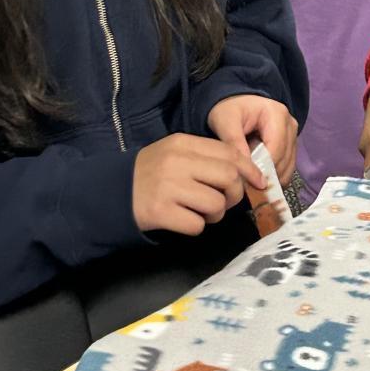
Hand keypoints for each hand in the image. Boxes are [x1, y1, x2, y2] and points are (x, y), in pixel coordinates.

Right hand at [132, 134, 266, 235]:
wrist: (111, 192)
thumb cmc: (151, 174)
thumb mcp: (176, 154)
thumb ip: (207, 158)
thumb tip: (247, 174)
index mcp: (183, 143)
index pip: (230, 153)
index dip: (250, 169)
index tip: (258, 182)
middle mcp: (176, 162)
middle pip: (229, 178)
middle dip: (233, 195)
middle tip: (223, 202)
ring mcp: (168, 187)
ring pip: (216, 204)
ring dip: (214, 215)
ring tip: (199, 211)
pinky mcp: (160, 211)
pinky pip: (197, 225)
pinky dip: (195, 227)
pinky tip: (182, 219)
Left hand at [207, 94, 298, 185]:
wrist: (235, 103)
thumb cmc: (229, 110)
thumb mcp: (225, 121)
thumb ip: (234, 142)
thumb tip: (246, 168)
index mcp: (277, 115)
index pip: (276, 149)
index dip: (263, 169)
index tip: (247, 182)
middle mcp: (290, 124)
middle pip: (284, 160)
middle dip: (266, 175)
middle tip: (246, 186)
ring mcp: (293, 135)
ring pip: (288, 166)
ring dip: (271, 178)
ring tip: (251, 182)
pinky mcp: (291, 145)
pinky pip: (287, 167)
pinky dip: (274, 176)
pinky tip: (258, 178)